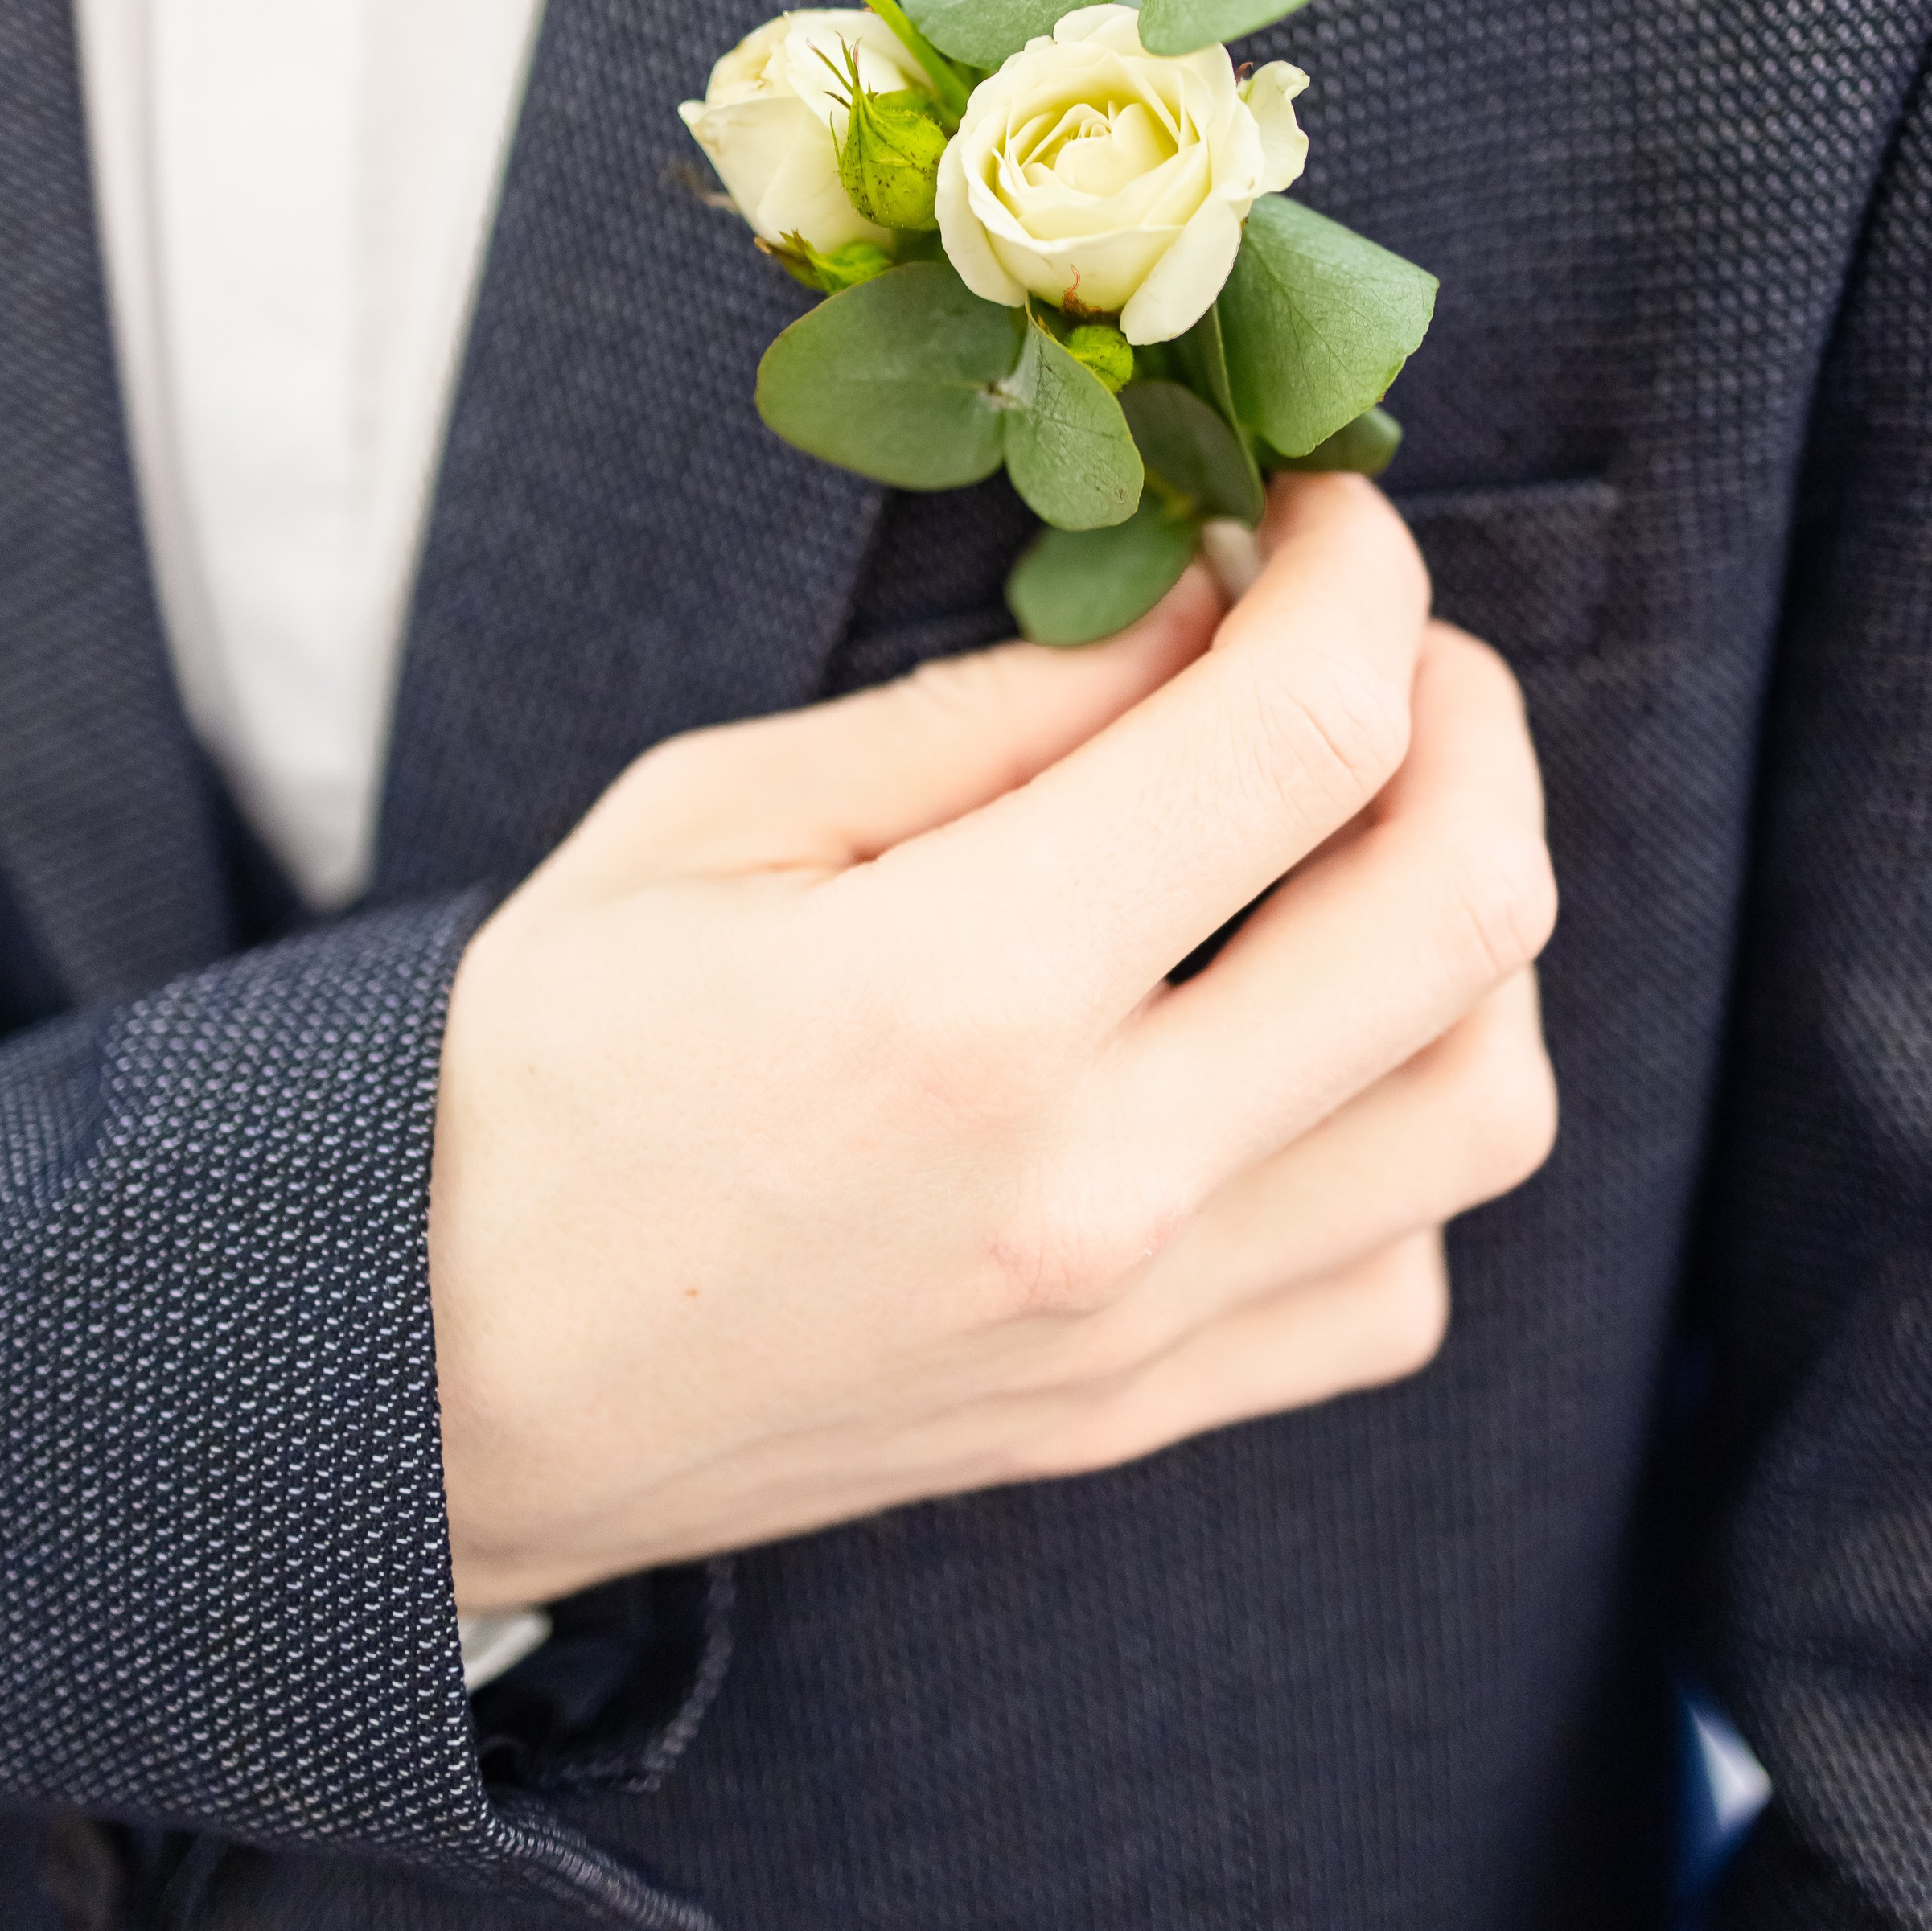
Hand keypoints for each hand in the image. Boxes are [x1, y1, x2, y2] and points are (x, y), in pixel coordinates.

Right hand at [429, 477, 1557, 1605]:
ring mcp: (1140, 1322)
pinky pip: (1401, 1279)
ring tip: (1362, 842)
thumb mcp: (715, 818)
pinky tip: (1298, 1052)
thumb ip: (990, 711)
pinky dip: (1402, 1132)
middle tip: (1384, 646)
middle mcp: (1098, 1176)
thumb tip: (1207, 614)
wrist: (447, 1385)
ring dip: (1472, 928)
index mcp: (961, 992)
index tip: (1316, 518)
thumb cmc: (545, 1071)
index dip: (1355, 572)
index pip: (1301, 729)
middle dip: (1467, 713)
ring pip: (1484, 1103)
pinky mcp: (1143, 1412)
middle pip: (1467, 910)